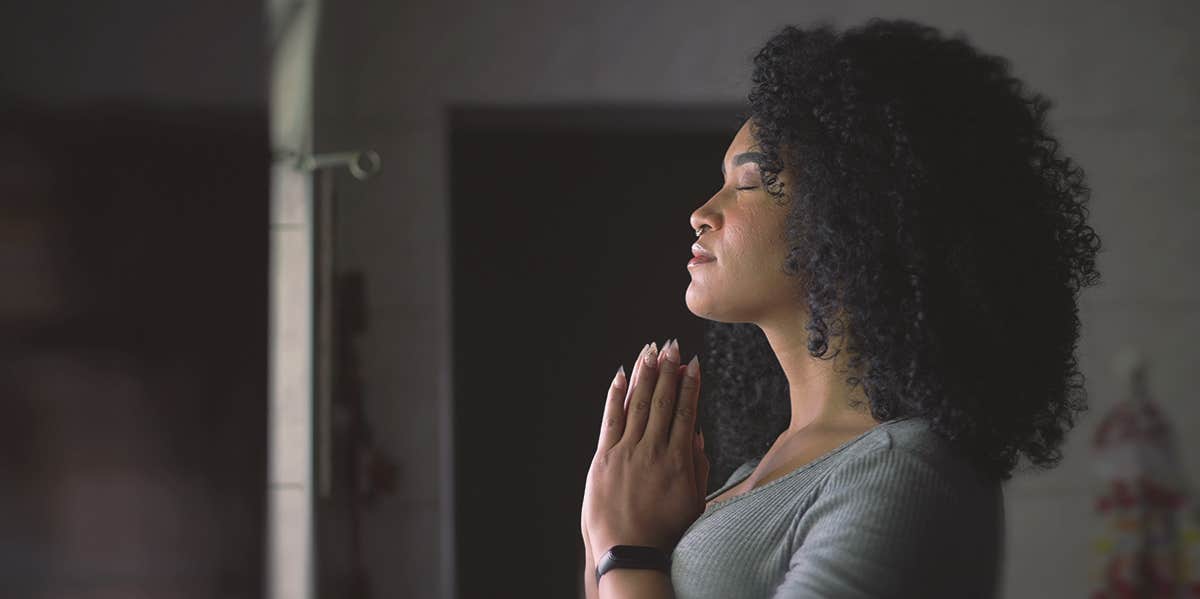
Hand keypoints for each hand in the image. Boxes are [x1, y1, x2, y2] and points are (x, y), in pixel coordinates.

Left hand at [581, 339, 709, 559]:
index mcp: (679, 460)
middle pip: (663, 401)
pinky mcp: (604, 457)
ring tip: (651, 351)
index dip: (690, 384)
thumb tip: (697, 432)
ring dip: (645, 374)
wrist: (629, 551)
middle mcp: (653, 450)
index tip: (694, 363)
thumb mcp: (695, 501)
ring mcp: (627, 452)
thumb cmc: (664, 530)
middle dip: (669, 370)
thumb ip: (698, 465)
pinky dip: (616, 395)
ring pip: (638, 404)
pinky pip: (611, 419)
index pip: (686, 412)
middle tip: (673, 346)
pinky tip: (621, 375)